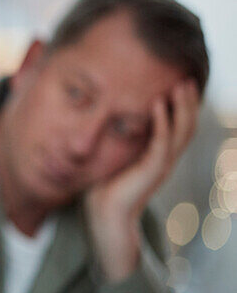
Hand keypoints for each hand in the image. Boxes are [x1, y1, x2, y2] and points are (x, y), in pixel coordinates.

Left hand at [83, 79, 199, 280]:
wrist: (103, 214)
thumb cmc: (104, 185)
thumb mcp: (113, 156)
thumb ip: (116, 139)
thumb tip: (103, 117)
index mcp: (158, 155)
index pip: (178, 126)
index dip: (182, 106)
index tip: (180, 82)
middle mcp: (165, 158)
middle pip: (187, 125)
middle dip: (189, 101)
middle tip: (188, 78)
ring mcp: (162, 165)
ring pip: (182, 132)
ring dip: (182, 107)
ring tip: (181, 85)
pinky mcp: (152, 170)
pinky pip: (162, 142)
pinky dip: (162, 122)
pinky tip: (158, 104)